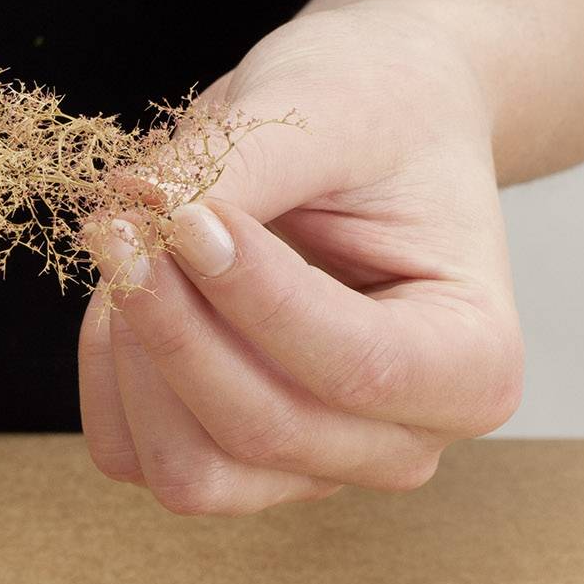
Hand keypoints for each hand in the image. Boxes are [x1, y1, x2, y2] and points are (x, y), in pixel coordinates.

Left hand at [80, 0, 524, 515]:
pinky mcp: (229, 463)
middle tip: (120, 219)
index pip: (354, 368)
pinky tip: (120, 291)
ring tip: (126, 247)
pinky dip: (108, 378)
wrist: (377, 123)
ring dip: (133, 360)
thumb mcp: (327, 113)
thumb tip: (133, 213)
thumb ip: (237, 172)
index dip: (251, 297)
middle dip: (173, 325)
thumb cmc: (381, 113)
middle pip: (260, 429)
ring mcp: (311, 467)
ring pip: (192, 470)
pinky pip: (135, 457)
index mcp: (476, 365)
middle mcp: (401, 442)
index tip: (182, 214)